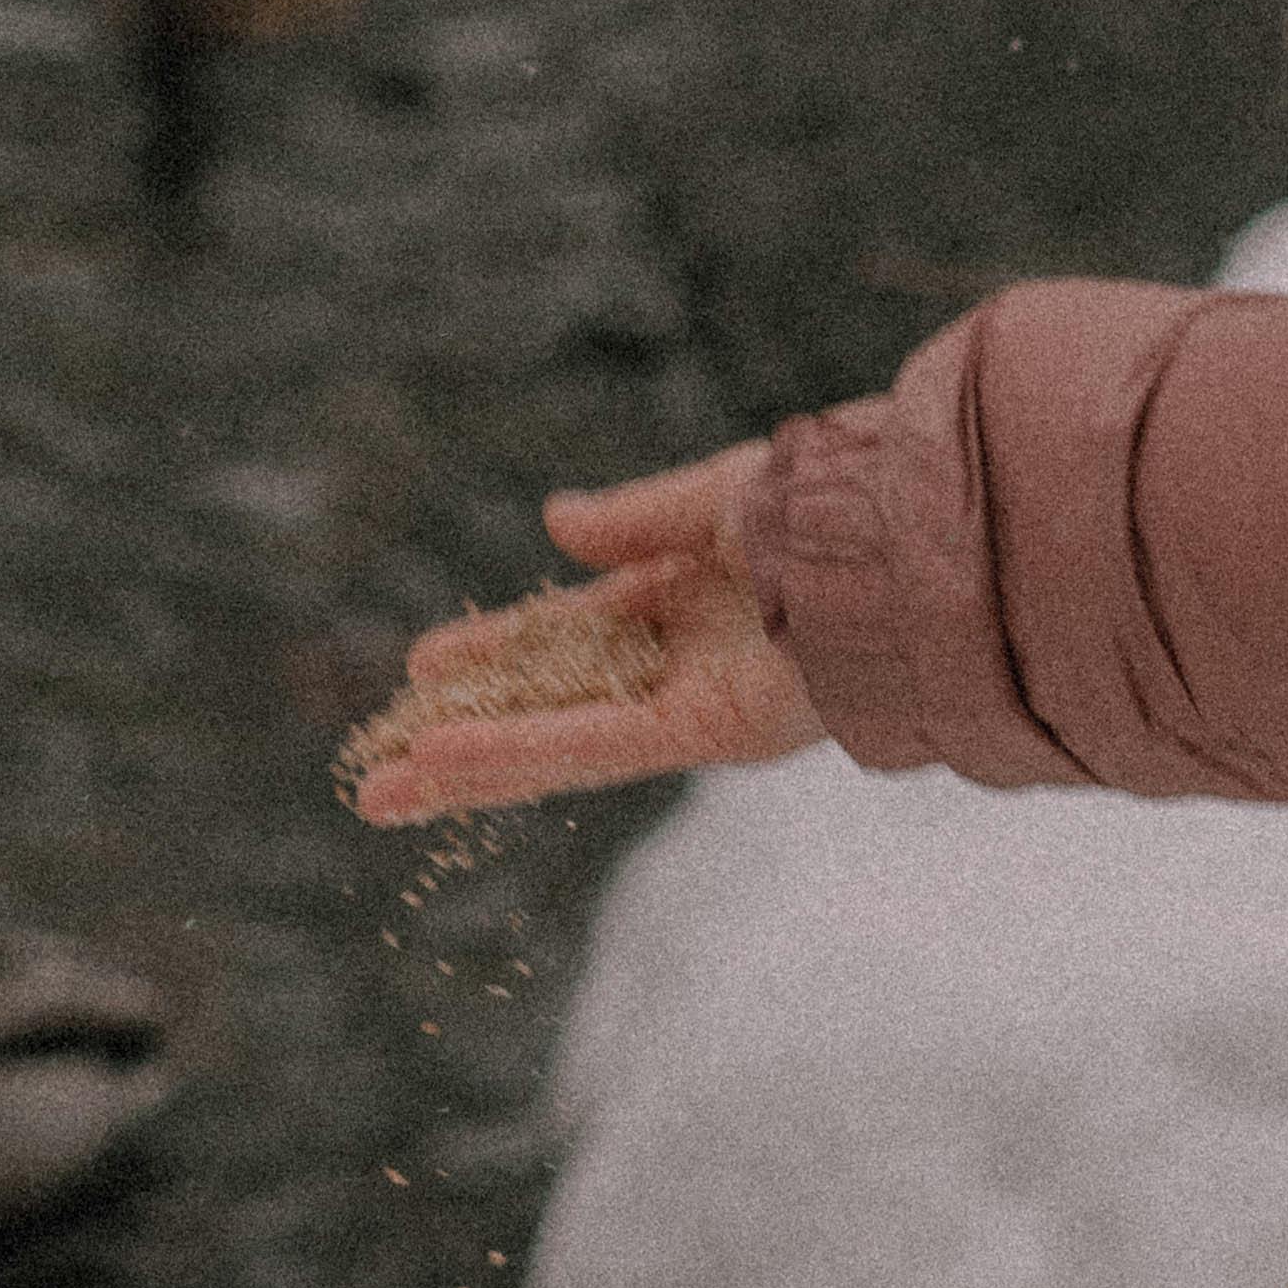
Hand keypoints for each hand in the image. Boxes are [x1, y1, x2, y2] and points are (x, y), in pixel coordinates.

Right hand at [349, 443, 823, 825]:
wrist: (911, 532)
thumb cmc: (837, 501)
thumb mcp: (716, 495)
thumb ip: (636, 518)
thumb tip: (554, 526)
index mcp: (689, 598)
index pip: (569, 637)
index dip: (494, 654)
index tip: (424, 668)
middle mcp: (687, 661)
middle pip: (550, 703)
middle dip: (461, 731)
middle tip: (376, 758)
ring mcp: (695, 702)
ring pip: (556, 741)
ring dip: (467, 767)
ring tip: (378, 792)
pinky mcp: (710, 733)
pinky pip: (593, 748)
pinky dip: (514, 755)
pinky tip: (444, 763)